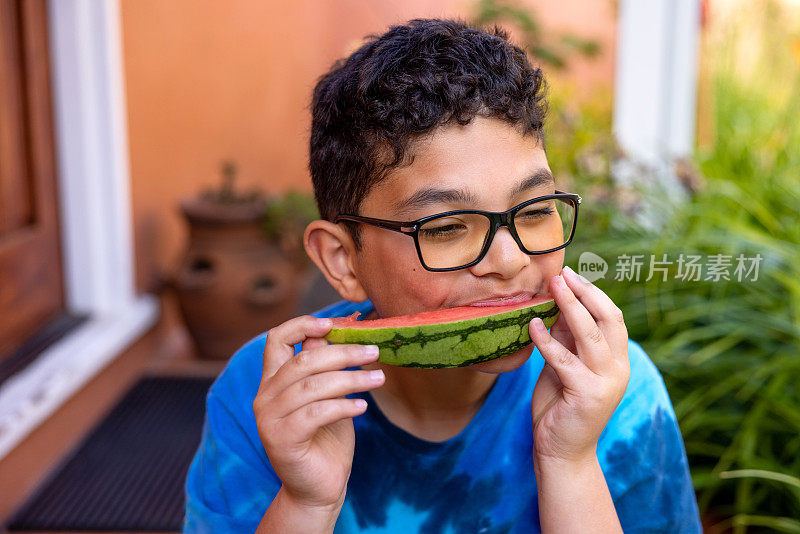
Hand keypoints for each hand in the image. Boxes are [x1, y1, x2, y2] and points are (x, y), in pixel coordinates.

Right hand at [253, 315, 384, 511]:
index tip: (334, 323)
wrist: (318, 488)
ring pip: (313, 386)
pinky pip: (316, 413)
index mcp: (273, 380)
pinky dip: (343, 406)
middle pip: (303, 360)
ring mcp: (269, 418)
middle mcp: (265, 396)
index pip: (277, 339)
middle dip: (343, 352)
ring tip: (379, 378)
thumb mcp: (328, 395)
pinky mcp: (282, 439)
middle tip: (374, 350)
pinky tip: (363, 407)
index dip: (303, 325)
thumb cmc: (326, 437)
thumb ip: (324, 366)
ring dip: (352, 379)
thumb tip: (338, 330)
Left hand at [529, 266, 629, 465]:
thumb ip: (567, 337)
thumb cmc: (561, 404)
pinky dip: (547, 340)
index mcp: (617, 359)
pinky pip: (564, 359)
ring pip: (590, 334)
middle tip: (563, 273)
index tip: (570, 274)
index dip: (592, 292)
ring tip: (552, 287)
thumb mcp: (565, 364)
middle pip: (608, 318)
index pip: (612, 316)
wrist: (562, 451)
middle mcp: (619, 368)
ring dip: (570, 306)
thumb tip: (559, 300)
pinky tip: (532, 326)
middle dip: (585, 292)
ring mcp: (606, 382)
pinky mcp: (586, 395)